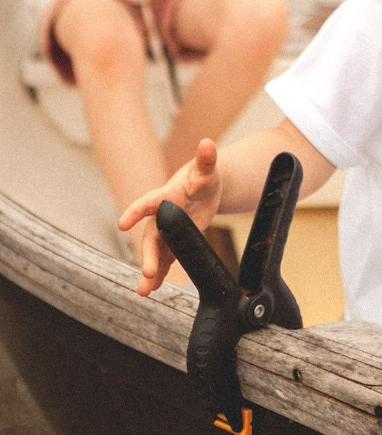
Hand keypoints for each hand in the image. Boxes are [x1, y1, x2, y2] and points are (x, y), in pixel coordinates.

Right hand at [119, 138, 221, 296]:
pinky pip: (164, 260)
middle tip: (148, 271)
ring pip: (155, 253)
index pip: (149, 202)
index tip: (122, 224)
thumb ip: (206, 159)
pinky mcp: (174, 243)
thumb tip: (207, 143)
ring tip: (143, 291)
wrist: (204, 189)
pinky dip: (158, 275)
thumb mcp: (207, 168)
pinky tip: (151, 289)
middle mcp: (161, 216)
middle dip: (148, 254)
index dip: (136, 212)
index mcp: (166, 195)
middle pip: (151, 236)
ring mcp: (166, 231)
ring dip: (148, 271)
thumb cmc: (203, 175)